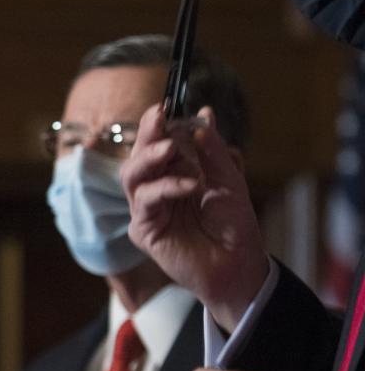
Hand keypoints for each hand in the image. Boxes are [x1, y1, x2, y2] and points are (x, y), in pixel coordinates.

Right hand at [121, 104, 267, 329]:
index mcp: (175, 173)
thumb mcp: (230, 180)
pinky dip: (166, 188)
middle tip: (159, 117)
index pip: (158, 143)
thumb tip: (204, 115)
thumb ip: (214, 150)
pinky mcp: (144, 230)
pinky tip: (190, 184)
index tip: (164, 106)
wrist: (239, 264)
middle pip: (139, 156)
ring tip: (173, 149)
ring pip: (131, 176)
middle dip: (147, 135)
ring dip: (150, 157)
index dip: (157, 125)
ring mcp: (148, 210)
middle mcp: (157, 189)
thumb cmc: (234, 225)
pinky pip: (145, 201)